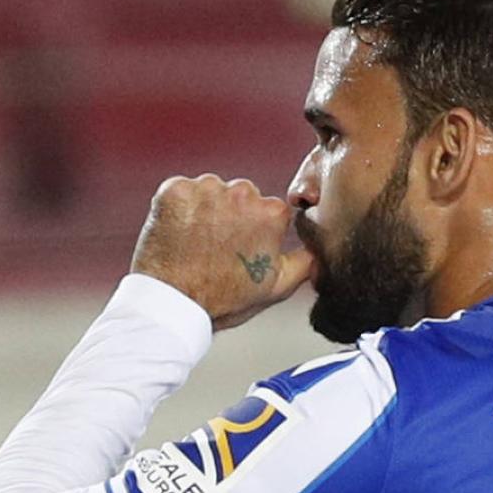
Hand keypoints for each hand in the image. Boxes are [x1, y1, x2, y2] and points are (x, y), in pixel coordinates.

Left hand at [130, 174, 313, 330]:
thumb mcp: (277, 287)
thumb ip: (306, 262)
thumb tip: (318, 249)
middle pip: (241, 196)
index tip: (242, 250)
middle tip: (217, 249)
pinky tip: (178, 233)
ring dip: (205, 211)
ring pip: (211, 191)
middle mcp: (242, 193)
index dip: (255, 232)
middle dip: (231, 216)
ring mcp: (206, 189)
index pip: (269, 211)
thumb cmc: (224, 299)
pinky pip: (181, 190)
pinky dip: (179, 208)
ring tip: (196, 244)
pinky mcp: (175, 190)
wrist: (173, 304)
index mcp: (271, 213)